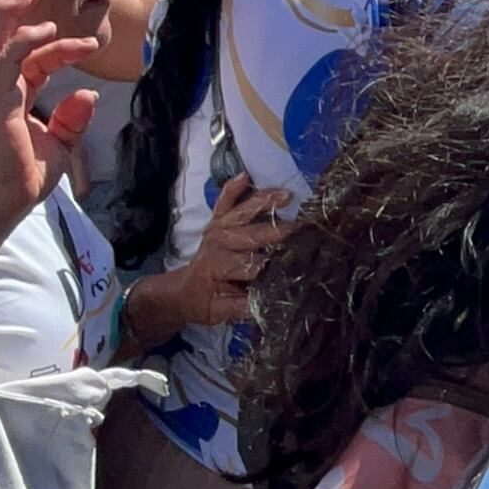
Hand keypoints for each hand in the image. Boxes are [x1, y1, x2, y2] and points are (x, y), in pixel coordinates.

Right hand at [0, 0, 103, 240]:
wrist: (1, 204)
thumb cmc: (23, 177)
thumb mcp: (59, 144)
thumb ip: (71, 119)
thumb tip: (88, 95)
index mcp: (11, 98)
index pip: (33, 62)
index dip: (59, 49)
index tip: (89, 45)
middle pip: (1, 42)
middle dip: (13, 11)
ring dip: (13, 16)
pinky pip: (5, 65)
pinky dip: (22, 44)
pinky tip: (42, 31)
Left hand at [175, 174, 291, 321]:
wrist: (181, 291)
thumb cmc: (204, 302)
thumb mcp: (221, 313)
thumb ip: (243, 307)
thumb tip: (269, 303)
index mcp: (220, 266)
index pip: (254, 265)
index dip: (277, 265)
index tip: (301, 263)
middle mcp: (219, 243)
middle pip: (254, 234)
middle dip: (281, 231)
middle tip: (307, 228)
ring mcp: (216, 228)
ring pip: (243, 211)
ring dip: (265, 202)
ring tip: (287, 195)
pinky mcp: (215, 221)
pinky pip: (223, 201)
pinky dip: (233, 188)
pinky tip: (245, 175)